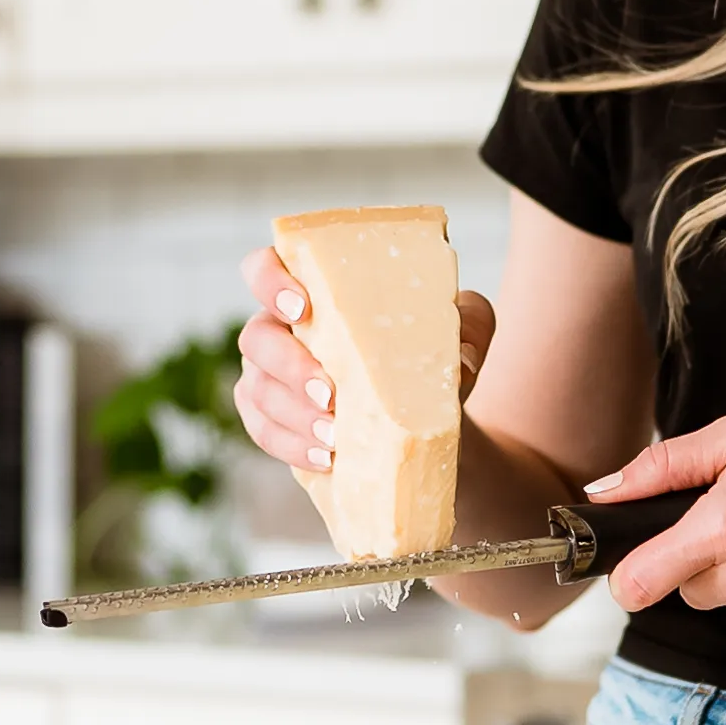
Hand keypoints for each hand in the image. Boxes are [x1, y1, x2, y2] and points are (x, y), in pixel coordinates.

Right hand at [233, 245, 495, 474]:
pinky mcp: (273, 420)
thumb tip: (462, 356)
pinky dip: (292, 446)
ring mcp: (271, 376)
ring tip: (334, 434)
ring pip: (258, 390)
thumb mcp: (465, 330)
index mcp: (318, 290)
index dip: (270, 280)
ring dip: (294, 414)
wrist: (433, 422)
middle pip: (256, 337)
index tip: (303, 306)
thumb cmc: (436, 357)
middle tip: (330, 392)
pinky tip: (326, 456)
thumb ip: (469, 322)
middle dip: (288, 365)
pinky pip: (266, 433)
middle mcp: (283, 328)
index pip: (266, 267)